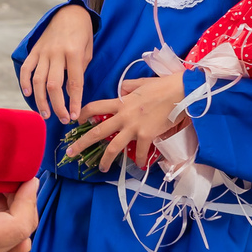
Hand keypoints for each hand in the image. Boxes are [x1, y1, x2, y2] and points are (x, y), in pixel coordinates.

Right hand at [19, 4, 93, 123]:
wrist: (69, 12)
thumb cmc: (82, 33)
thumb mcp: (88, 50)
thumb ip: (79, 70)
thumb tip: (70, 92)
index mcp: (73, 53)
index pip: (74, 83)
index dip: (74, 102)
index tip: (74, 115)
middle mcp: (56, 53)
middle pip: (53, 85)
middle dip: (57, 106)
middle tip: (61, 119)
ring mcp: (43, 52)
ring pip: (38, 80)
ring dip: (40, 100)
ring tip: (45, 114)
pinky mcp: (34, 50)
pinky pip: (26, 68)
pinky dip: (25, 82)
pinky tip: (28, 94)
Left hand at [67, 72, 186, 171]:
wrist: (180, 92)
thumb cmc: (162, 86)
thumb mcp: (140, 83)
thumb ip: (128, 87)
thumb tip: (122, 90)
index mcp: (120, 102)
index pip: (94, 107)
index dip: (82, 114)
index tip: (75, 121)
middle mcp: (123, 116)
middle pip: (98, 132)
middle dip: (82, 143)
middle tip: (71, 152)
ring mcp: (134, 127)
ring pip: (114, 147)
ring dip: (106, 160)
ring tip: (102, 168)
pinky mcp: (147, 135)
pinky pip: (140, 152)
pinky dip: (140, 160)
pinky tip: (140, 165)